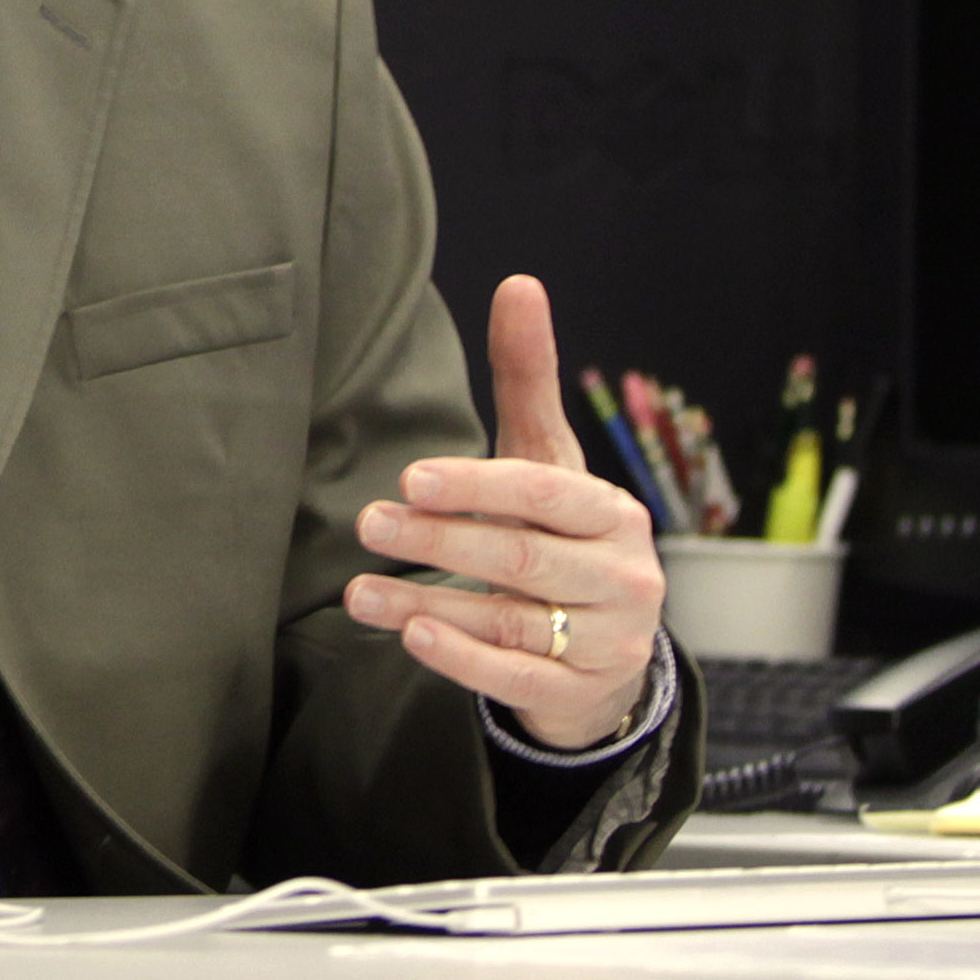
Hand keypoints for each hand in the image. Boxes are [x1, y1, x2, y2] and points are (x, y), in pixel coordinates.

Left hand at [342, 274, 667, 752]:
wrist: (606, 658)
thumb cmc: (563, 541)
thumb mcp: (551, 465)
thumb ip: (529, 382)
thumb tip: (518, 282)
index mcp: (612, 515)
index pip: (546, 494)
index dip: (479, 485)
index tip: (411, 476)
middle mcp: (623, 578)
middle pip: (521, 556)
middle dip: (440, 539)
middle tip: (368, 523)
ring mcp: (607, 642)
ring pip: (509, 619)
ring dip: (427, 602)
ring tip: (357, 592)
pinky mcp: (580, 696)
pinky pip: (517, 678)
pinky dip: (463, 659)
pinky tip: (411, 637)